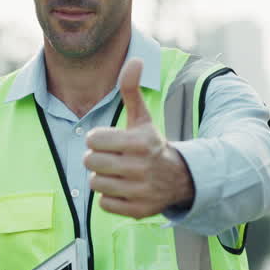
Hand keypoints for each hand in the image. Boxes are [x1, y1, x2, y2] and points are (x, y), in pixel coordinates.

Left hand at [85, 58, 194, 217]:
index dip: (97, 139)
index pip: (92, 140)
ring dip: (102, 178)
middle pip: (90, 162)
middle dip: (97, 159)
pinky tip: (123, 189)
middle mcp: (140, 167)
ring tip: (117, 173)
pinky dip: (110, 198)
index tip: (109, 141)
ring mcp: (140, 191)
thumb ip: (131, 89)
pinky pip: (104, 203)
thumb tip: (134, 59)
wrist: (178, 178)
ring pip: (95, 183)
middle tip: (112, 158)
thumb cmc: (150, 144)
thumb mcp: (142, 118)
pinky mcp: (137, 210)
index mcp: (139, 142)